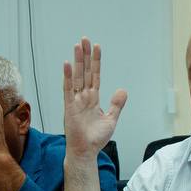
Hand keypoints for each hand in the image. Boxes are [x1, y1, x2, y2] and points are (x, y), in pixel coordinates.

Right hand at [63, 38, 126, 160]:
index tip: (96, 47)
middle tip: (85, 39)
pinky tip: (68, 65)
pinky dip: (67, 77)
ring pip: (77, 77)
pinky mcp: (69, 107)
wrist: (86, 151)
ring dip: (78, 61)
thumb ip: (116, 104)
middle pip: (85, 72)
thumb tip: (122, 90)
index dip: (96, 62)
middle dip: (85, 56)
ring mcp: (76, 101)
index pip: (95, 76)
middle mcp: (84, 97)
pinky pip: (68, 89)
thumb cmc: (96, 138)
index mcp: (93, 99)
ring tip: (78, 46)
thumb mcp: (111, 119)